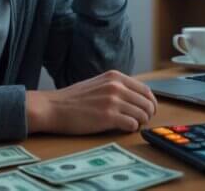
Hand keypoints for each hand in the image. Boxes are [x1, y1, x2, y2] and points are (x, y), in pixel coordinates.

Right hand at [26, 70, 157, 133]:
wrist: (53, 107)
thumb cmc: (73, 99)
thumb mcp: (98, 84)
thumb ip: (116, 87)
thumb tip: (135, 98)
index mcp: (115, 77)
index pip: (145, 89)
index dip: (150, 102)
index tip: (149, 110)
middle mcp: (116, 86)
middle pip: (147, 102)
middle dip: (148, 114)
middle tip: (142, 120)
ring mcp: (113, 101)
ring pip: (142, 114)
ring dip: (140, 122)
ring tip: (131, 124)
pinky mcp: (108, 117)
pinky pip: (132, 124)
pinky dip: (131, 128)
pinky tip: (122, 128)